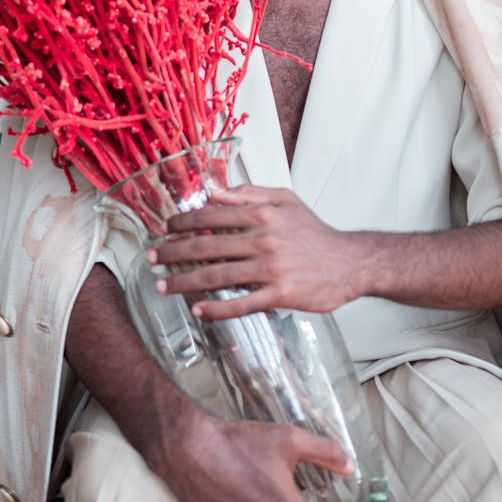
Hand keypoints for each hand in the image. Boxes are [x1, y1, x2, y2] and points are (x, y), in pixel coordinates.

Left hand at [152, 186, 369, 318]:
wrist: (351, 262)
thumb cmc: (315, 232)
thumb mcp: (285, 201)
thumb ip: (249, 194)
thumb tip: (214, 192)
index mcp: (262, 214)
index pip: (211, 216)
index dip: (182, 223)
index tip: (164, 230)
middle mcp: (263, 239)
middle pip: (206, 247)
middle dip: (172, 253)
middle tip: (151, 259)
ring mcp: (271, 268)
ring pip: (217, 276)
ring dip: (184, 282)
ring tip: (163, 286)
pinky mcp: (280, 294)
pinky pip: (241, 303)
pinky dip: (216, 308)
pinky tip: (198, 310)